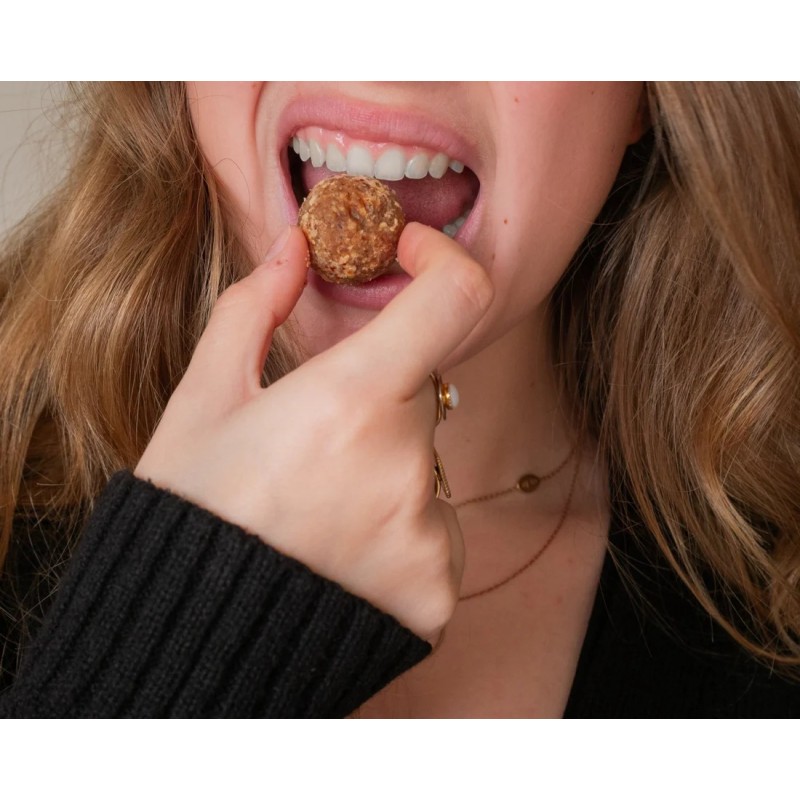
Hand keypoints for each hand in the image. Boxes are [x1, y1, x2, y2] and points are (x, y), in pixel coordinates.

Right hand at [135, 222, 492, 641]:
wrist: (189, 644)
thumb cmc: (189, 515)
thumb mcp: (202, 402)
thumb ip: (252, 312)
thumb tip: (292, 251)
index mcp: (349, 401)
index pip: (456, 298)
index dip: (443, 262)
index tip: (411, 258)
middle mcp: (404, 466)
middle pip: (421, 394)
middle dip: (376, 398)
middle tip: (311, 441)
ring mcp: (428, 535)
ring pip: (425, 465)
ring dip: (384, 468)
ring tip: (316, 511)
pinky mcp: (439, 588)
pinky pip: (433, 531)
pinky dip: (397, 531)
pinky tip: (339, 555)